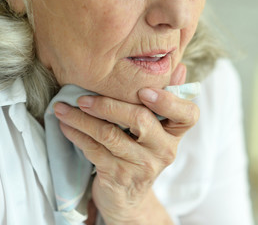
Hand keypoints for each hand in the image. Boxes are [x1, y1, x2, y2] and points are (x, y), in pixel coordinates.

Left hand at [53, 63, 198, 223]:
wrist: (129, 196)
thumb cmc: (142, 153)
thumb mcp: (158, 130)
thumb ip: (167, 98)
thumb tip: (179, 67)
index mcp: (176, 134)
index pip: (188, 115)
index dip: (168, 101)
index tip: (143, 91)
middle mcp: (164, 150)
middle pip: (141, 119)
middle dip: (108, 105)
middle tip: (82, 97)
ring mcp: (142, 165)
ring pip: (110, 135)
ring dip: (82, 119)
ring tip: (63, 107)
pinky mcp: (119, 176)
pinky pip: (94, 150)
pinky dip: (77, 134)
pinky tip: (66, 125)